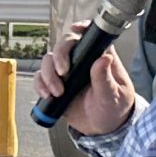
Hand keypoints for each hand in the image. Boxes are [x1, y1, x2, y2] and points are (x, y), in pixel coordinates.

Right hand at [35, 21, 137, 136]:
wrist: (104, 128)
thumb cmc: (115, 109)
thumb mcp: (114, 96)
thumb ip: (106, 78)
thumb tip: (105, 58)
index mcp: (100, 57)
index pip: (89, 36)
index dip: (80, 28)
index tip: (74, 29)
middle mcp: (82, 60)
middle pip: (64, 44)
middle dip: (59, 56)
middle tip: (63, 73)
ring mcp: (67, 71)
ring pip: (49, 60)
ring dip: (48, 74)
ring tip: (57, 92)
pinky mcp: (56, 84)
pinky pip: (41, 77)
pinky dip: (40, 84)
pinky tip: (47, 95)